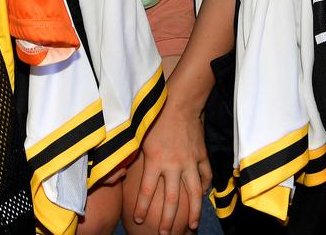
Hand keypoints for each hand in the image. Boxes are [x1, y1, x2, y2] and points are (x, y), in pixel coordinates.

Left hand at [132, 100, 211, 234]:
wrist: (179, 102)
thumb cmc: (154, 116)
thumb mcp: (138, 134)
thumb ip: (133, 153)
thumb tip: (120, 167)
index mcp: (155, 161)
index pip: (146, 191)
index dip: (141, 207)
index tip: (139, 220)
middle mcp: (174, 166)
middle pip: (171, 200)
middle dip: (168, 220)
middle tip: (165, 233)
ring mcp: (191, 163)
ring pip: (193, 195)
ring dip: (193, 213)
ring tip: (192, 226)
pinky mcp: (202, 157)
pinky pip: (205, 178)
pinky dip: (204, 189)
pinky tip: (202, 198)